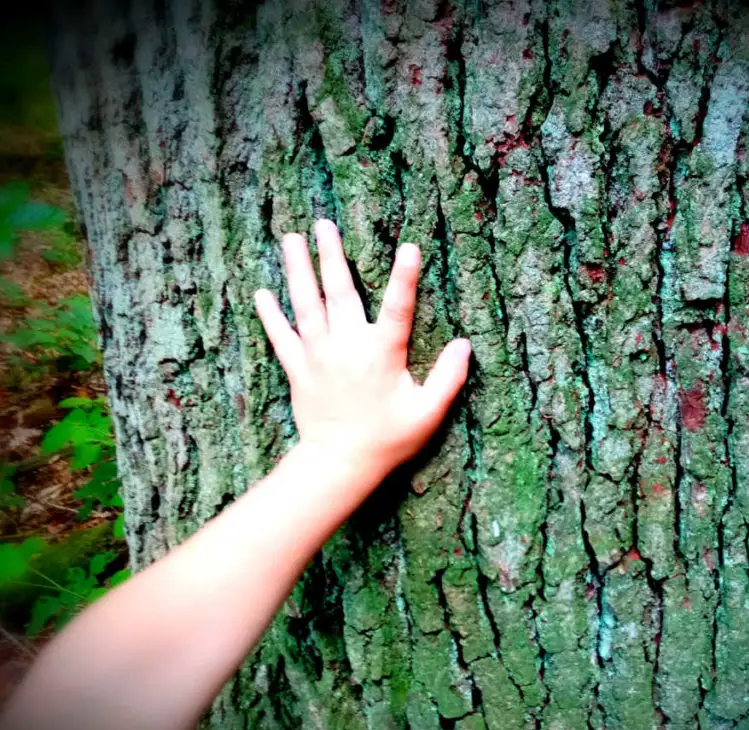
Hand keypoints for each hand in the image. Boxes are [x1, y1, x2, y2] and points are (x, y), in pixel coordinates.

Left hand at [254, 219, 470, 477]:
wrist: (340, 463)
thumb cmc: (388, 439)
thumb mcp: (428, 413)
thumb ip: (448, 378)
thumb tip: (465, 345)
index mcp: (382, 354)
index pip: (398, 307)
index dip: (405, 277)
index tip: (409, 246)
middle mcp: (347, 346)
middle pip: (339, 291)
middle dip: (333, 255)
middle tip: (324, 223)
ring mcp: (318, 355)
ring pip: (306, 303)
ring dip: (298, 269)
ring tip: (291, 238)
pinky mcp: (298, 369)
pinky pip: (280, 335)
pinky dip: (270, 314)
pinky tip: (262, 291)